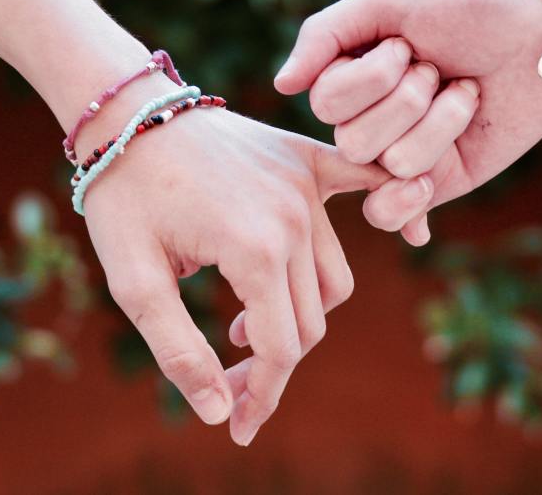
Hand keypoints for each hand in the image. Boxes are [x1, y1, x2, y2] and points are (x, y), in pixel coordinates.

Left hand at [78, 82, 386, 445]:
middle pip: (311, 320)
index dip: (261, 394)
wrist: (128, 114)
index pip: (280, 347)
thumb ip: (179, 351)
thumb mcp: (134, 282)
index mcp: (253, 249)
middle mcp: (294, 218)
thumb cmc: (124, 198)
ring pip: (334, 279)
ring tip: (242, 323)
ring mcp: (307, 185)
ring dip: (300, 315)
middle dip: (271, 362)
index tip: (239, 425)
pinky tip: (417, 235)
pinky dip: (396, 210)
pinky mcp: (308, 160)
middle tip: (224, 372)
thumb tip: (220, 412)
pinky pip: (367, 189)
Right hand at [274, 0, 541, 243]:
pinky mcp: (437, 183)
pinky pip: (392, 215)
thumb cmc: (466, 7)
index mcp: (348, 77)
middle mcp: (367, 119)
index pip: (327, 102)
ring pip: (391, 167)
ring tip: (465, 94)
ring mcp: (399, 154)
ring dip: (441, 123)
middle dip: (409, 99)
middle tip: (440, 70)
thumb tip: (281, 86)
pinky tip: (426, 189)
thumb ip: (324, 35)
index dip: (374, 75)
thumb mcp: (388, 2)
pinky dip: (406, 208)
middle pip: (354, 140)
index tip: (410, 44)